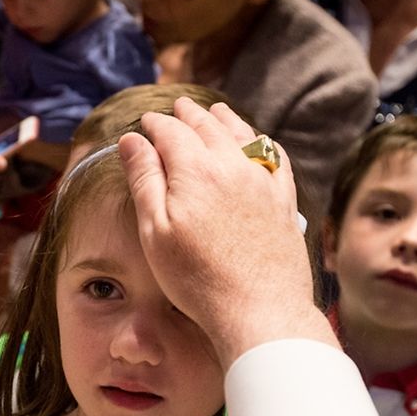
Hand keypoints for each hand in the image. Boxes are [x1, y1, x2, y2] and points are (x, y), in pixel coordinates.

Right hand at [119, 97, 336, 368]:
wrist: (259, 309)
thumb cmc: (197, 278)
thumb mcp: (155, 231)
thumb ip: (144, 180)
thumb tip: (132, 140)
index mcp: (195, 169)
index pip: (170, 132)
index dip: (155, 125)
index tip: (145, 122)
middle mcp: (232, 164)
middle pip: (207, 126)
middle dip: (188, 114)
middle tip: (177, 107)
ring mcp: (263, 180)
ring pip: (243, 134)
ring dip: (224, 119)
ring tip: (214, 111)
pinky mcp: (284, 200)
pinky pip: (275, 156)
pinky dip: (261, 141)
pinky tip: (258, 142)